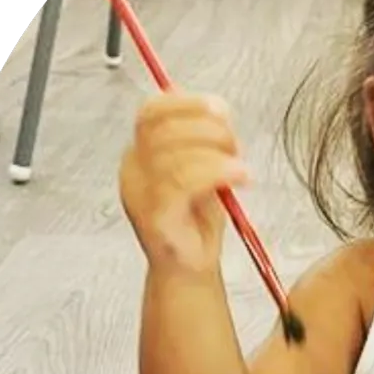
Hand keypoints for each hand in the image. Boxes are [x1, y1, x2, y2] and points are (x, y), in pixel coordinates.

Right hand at [119, 93, 249, 275]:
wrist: (190, 271)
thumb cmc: (196, 222)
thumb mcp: (202, 169)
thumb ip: (203, 139)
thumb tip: (217, 109)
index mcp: (141, 154)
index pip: (151, 111)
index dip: (187, 103)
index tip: (221, 109)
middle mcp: (134, 170)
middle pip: (161, 128)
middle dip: (207, 128)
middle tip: (235, 144)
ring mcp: (140, 194)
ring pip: (173, 154)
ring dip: (216, 152)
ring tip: (240, 167)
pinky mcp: (155, 216)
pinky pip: (181, 182)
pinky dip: (216, 172)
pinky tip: (239, 176)